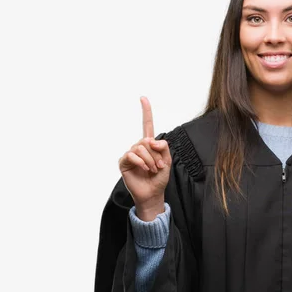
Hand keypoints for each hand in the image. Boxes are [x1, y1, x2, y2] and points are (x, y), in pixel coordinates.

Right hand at [118, 96, 171, 220]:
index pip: (147, 125)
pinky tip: (144, 169)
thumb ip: (163, 147)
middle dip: (156, 154)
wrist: (153, 193)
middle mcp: (139, 146)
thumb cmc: (159, 178)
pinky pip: (132, 155)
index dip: (146, 111)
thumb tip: (151, 140)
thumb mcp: (167, 161)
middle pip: (147, 140)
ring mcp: (130, 154)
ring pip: (141, 147)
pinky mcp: (124, 162)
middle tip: (159, 166)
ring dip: (150, 160)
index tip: (143, 98)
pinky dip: (141, 162)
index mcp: (150, 144)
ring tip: (153, 169)